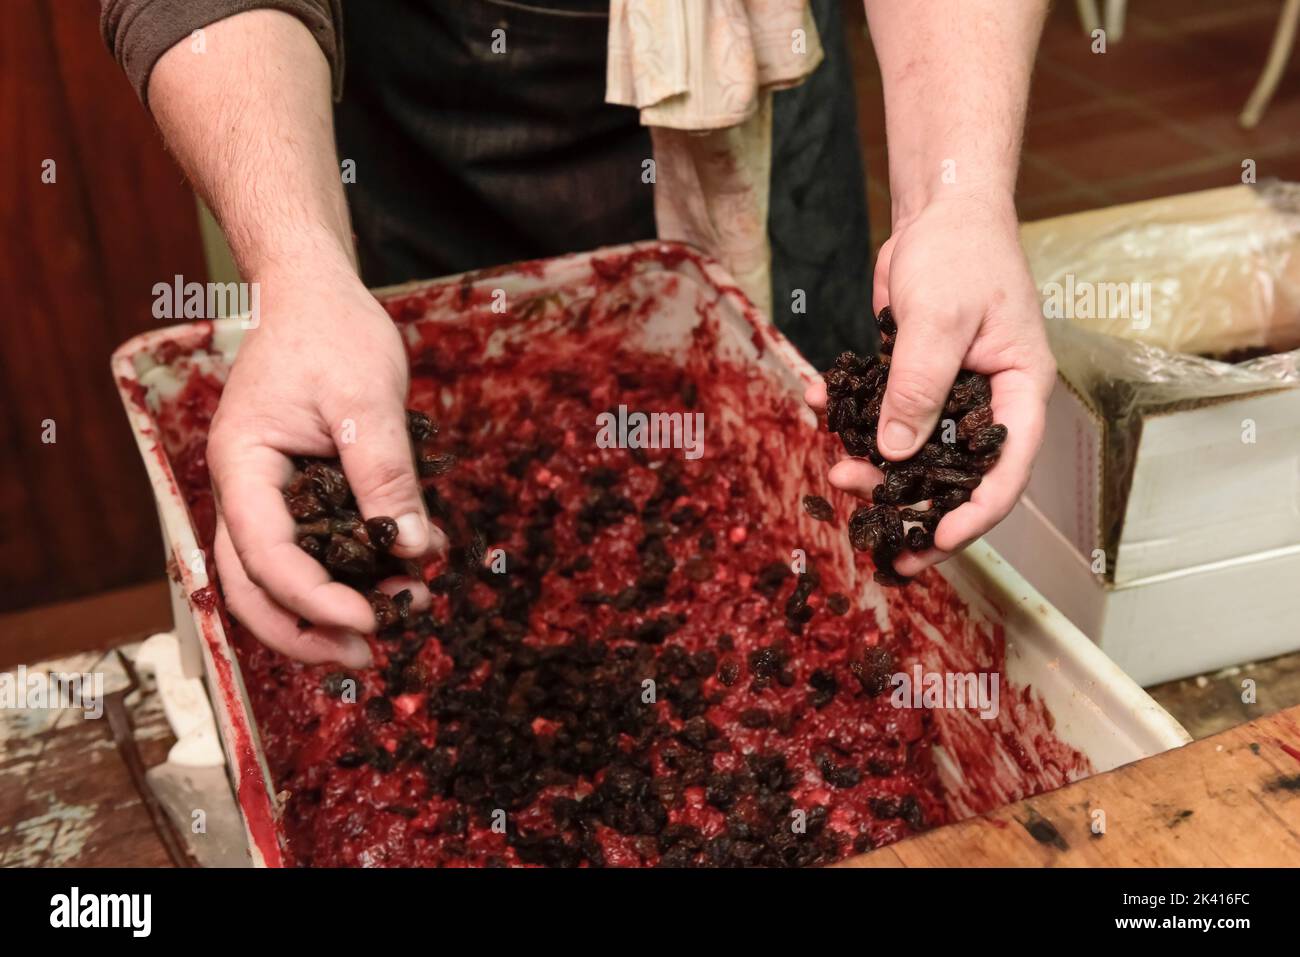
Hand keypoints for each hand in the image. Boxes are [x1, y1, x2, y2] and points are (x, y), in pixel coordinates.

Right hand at [207, 257, 444, 666]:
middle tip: (369, 656)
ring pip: (279, 580)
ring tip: (395, 623)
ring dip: (328, 612)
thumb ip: (386, 474)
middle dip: (306, 630)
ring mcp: (269, 497)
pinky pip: (315, 549)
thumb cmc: (334, 334)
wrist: (319, 299)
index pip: (265, 555)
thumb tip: (411, 550)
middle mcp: (246, 492)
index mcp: (243, 467)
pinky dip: (352, 572)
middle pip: (254, 588)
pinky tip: (405, 574)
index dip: (314, 598)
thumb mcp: (367, 399)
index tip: (371, 619)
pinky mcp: (300, 497)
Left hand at [806, 193, 1054, 575]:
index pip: (1007, 469)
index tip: (936, 539)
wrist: (939, 212)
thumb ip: (919, 385)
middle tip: (876, 533)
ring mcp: (950, 394)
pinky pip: (885, 414)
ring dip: (878, 469)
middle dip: (917, 505)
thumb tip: (896, 452)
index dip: (974, 514)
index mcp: (1019, 392)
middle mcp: (987, 402)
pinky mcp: (914, 380)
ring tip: (837, 475)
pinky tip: (818, 407)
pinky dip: (851, 416)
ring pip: (916, 452)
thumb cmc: (960, 252)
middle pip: (958, 474)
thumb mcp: (939, 318)